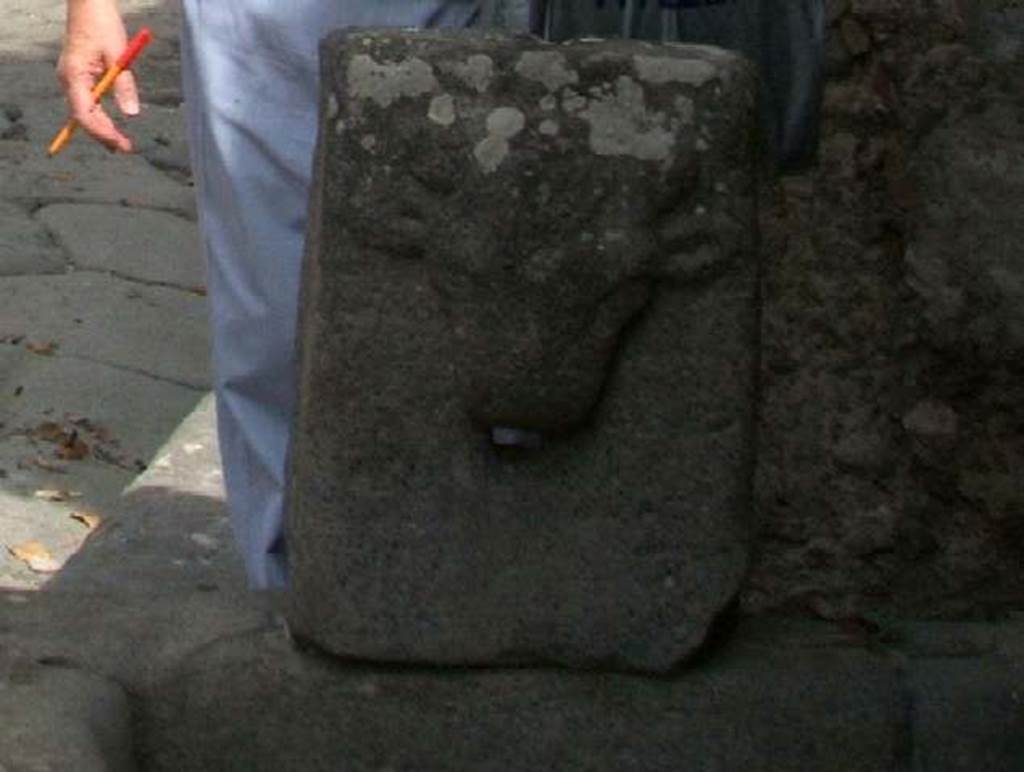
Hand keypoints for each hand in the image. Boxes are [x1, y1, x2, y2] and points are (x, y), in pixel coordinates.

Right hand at [57, 0, 139, 151]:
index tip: (120, 144)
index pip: (85, 115)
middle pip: (83, 117)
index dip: (102, 133)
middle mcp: (68, 80)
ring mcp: (71, 79)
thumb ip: (124, 85)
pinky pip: (87, 102)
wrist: (89, 5)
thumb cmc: (102, 25)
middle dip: (103, 135)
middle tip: (127, 148)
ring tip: (121, 143)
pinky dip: (100, 116)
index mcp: (74, 76)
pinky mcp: (78, 77)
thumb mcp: (118, 56)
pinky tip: (112, 127)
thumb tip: (131, 114)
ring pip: (84, 112)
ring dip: (102, 128)